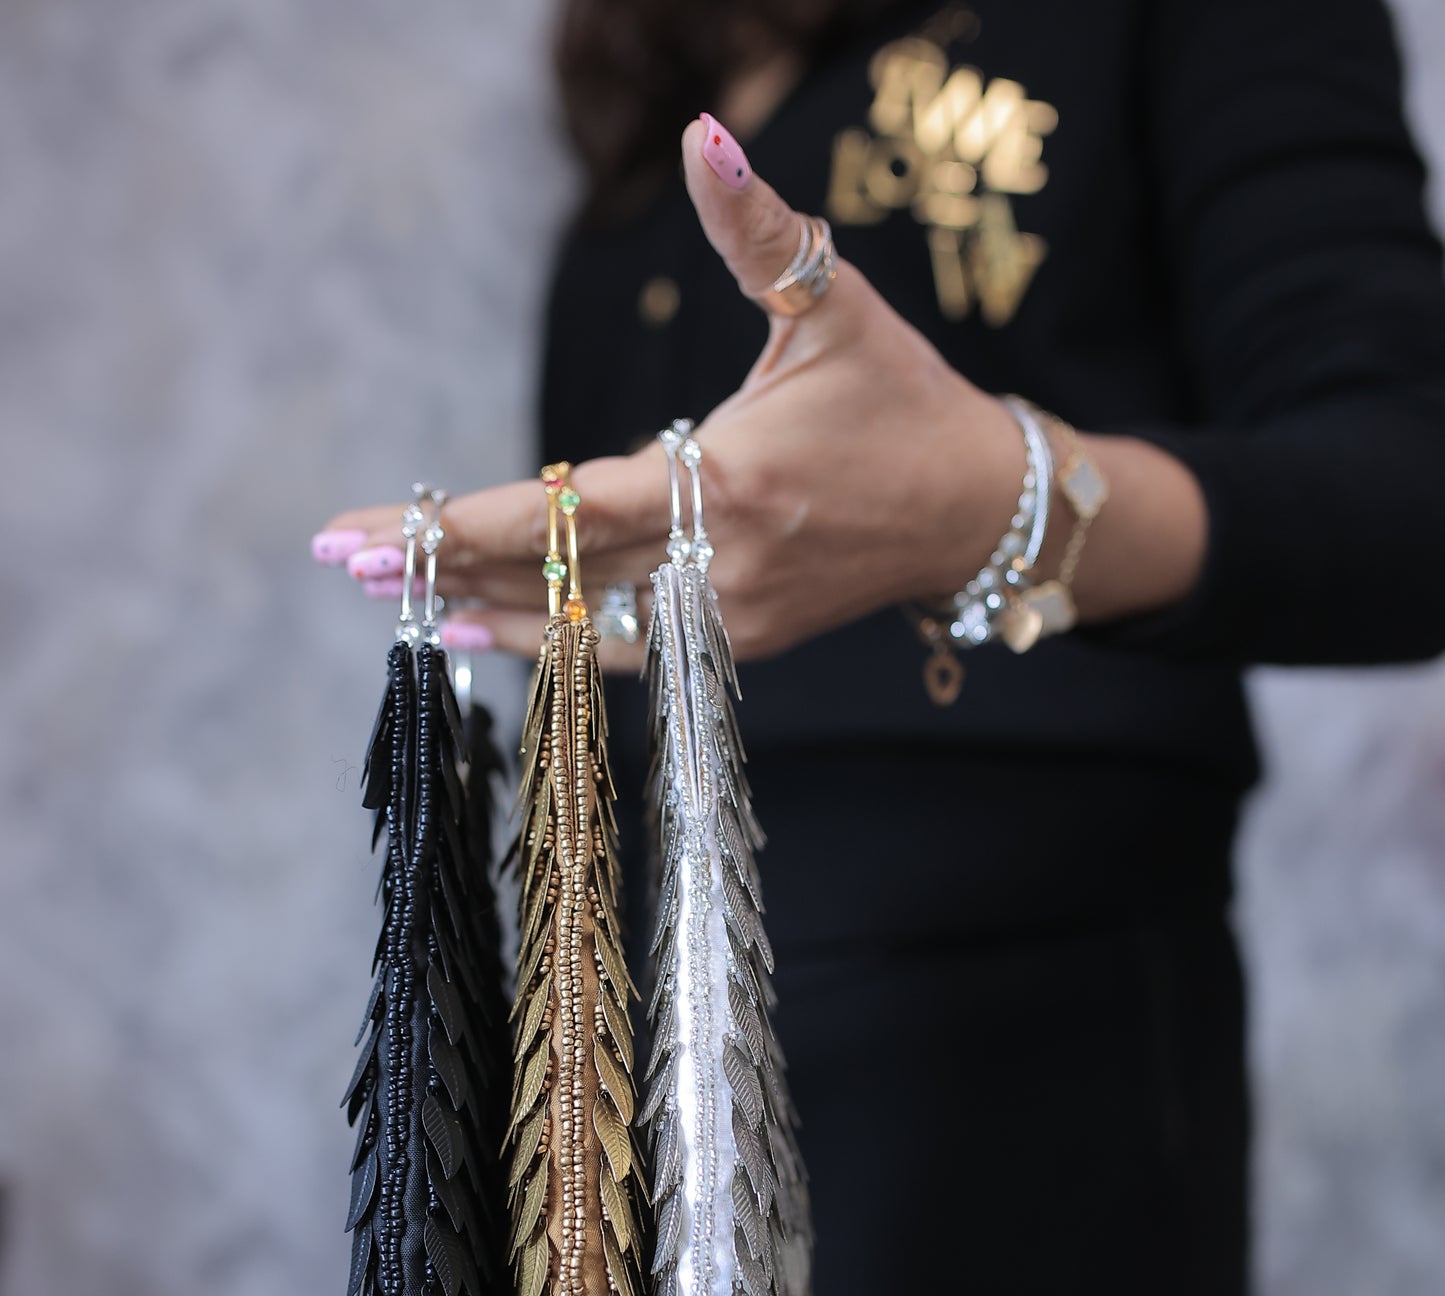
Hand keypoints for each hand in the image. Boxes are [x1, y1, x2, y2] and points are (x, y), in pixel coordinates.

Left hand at [312, 114, 1025, 671]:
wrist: (974, 510)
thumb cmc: (903, 400)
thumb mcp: (833, 306)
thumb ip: (756, 229)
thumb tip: (701, 133)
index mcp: (726, 482)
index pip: (562, 511)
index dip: (458, 521)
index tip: (368, 526)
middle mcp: (714, 566)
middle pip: (550, 570)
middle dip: (439, 560)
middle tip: (339, 555)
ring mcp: (723, 618)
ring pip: (576, 619)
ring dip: (480, 601)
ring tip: (388, 591)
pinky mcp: (735, 644)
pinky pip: (619, 649)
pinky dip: (545, 640)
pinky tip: (477, 629)